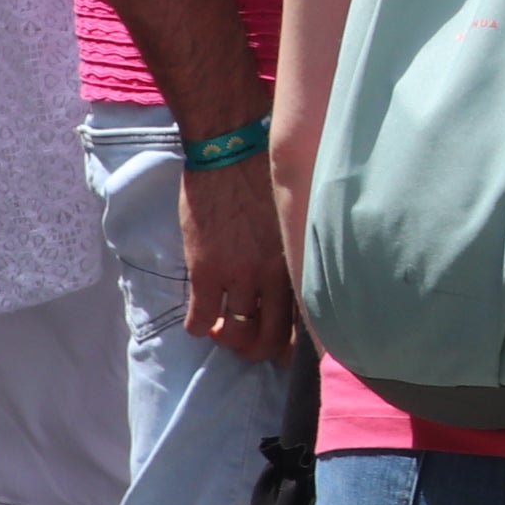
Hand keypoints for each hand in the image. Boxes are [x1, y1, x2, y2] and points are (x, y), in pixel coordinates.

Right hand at [177, 149, 295, 365]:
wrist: (231, 151)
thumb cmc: (266, 175)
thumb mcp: (292, 217)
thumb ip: (291, 248)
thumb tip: (294, 273)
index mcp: (297, 260)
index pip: (304, 318)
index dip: (294, 344)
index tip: (287, 353)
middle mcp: (273, 275)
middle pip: (269, 335)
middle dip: (259, 350)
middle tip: (249, 345)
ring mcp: (238, 276)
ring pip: (236, 333)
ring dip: (228, 340)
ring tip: (223, 332)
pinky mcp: (205, 271)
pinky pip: (200, 319)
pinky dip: (199, 327)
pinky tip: (200, 322)